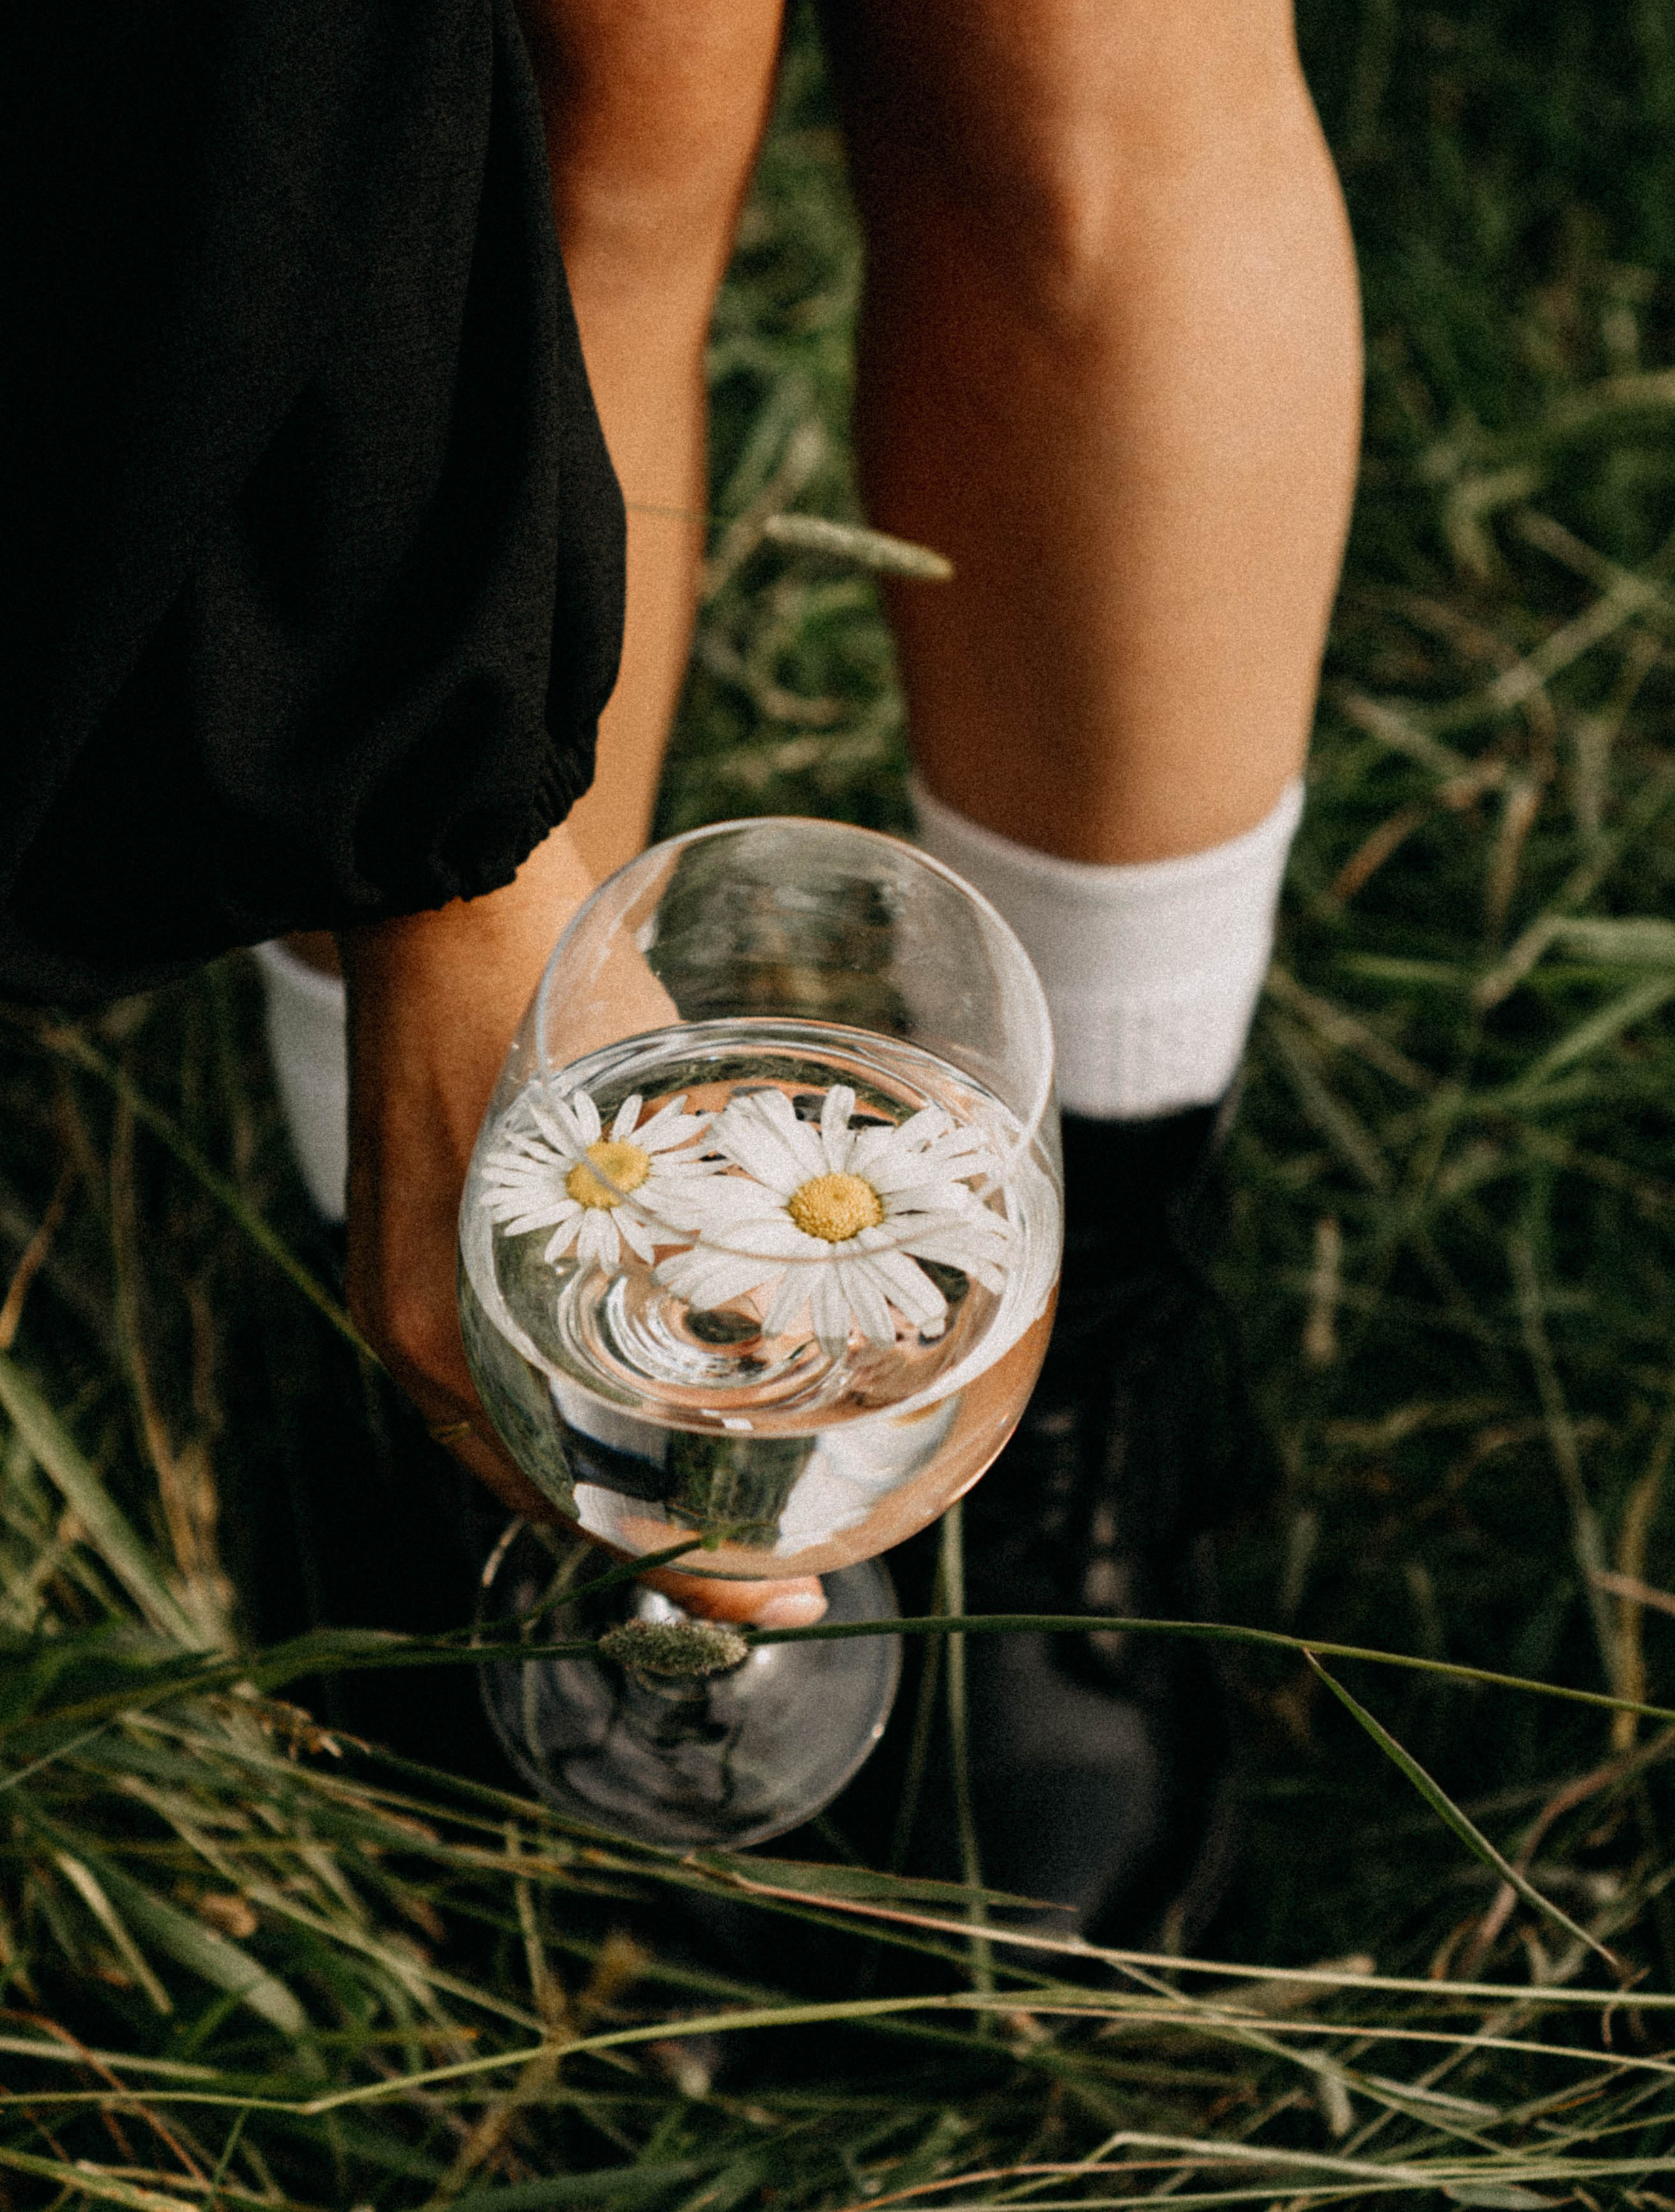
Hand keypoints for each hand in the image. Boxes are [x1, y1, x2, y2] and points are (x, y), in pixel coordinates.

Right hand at [338, 825, 825, 1631]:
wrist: (444, 887)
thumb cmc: (532, 990)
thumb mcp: (637, 1119)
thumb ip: (708, 1213)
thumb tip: (845, 1275)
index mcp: (440, 1335)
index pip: (570, 1506)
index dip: (682, 1569)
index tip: (780, 1600)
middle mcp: (422, 1333)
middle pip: (556, 1482)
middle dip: (672, 1539)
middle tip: (790, 1574)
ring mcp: (422, 1287)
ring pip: (541, 1425)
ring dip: (640, 1473)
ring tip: (751, 1502)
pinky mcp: (447, 1236)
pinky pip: (525, 1355)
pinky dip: (600, 1398)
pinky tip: (681, 1391)